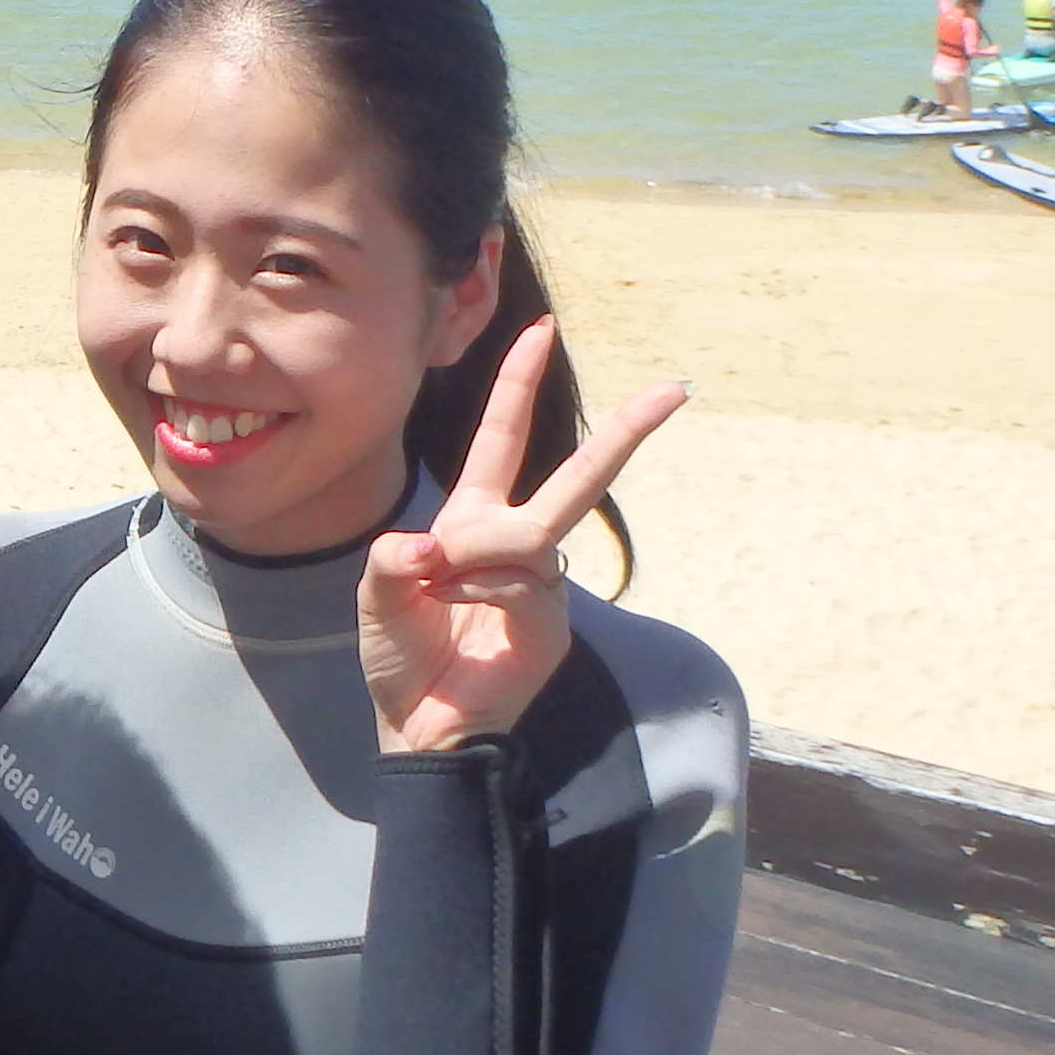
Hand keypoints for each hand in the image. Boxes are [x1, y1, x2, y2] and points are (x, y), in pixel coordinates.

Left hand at [356, 318, 687, 755]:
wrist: (419, 725)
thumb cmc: (402, 656)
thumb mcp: (378, 594)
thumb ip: (394, 560)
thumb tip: (435, 545)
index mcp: (473, 520)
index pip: (502, 439)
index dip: (518, 384)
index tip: (541, 329)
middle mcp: (516, 543)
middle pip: (579, 475)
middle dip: (627, 430)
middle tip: (676, 387)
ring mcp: (542, 584)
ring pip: (526, 533)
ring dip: (475, 553)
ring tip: (438, 584)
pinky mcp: (551, 623)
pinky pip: (521, 581)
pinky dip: (481, 589)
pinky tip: (458, 611)